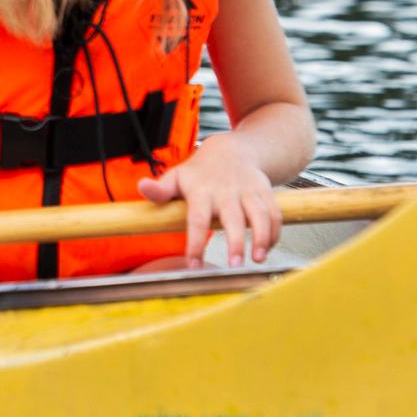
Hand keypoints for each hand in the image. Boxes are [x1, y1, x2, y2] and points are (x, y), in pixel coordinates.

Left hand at [138, 138, 282, 265]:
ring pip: (261, 215)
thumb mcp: (177, 177)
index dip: (195, 242)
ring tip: (257, 259)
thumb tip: (142, 187)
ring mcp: (248, 192)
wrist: (231, 150)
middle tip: (234, 265)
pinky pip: (274, 214)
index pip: (197, 219)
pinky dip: (274, 233)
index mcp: (202, 191)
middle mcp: (227, 192)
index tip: (193, 264)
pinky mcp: (265, 193)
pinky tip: (267, 248)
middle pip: (233, 219)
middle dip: (236, 242)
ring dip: (262, 238)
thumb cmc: (199, 172)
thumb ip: (161, 189)